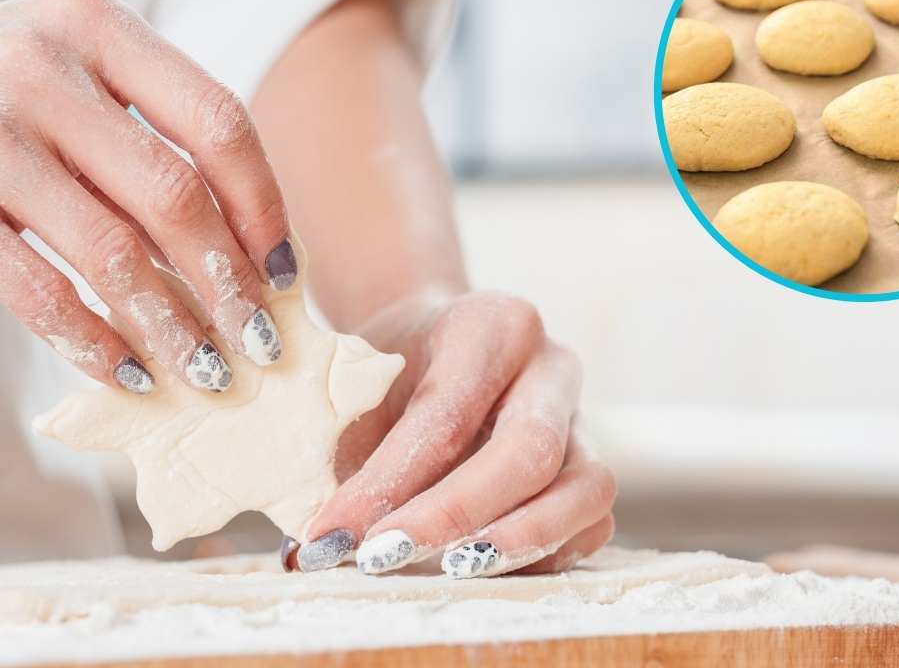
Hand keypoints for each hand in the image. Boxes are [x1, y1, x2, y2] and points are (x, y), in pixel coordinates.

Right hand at [0, 0, 297, 394]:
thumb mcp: (72, 74)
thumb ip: (151, 134)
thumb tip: (249, 254)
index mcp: (95, 26)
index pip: (216, 120)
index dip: (264, 205)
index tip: (285, 270)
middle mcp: (38, 68)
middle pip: (175, 194)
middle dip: (231, 283)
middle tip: (260, 340)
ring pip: (113, 254)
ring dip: (173, 327)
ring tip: (208, 370)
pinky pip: (40, 292)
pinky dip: (95, 342)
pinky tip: (130, 372)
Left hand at [287, 291, 616, 577]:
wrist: (436, 343)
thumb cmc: (389, 368)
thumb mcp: (356, 386)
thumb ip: (335, 451)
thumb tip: (306, 548)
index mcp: (492, 325)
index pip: (447, 413)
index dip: (389, 481)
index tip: (331, 535)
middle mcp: (552, 366)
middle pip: (529, 450)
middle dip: (455, 515)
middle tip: (384, 558)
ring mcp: (584, 419)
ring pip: (586, 489)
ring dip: (519, 542)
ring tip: (449, 573)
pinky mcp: (590, 467)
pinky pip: (592, 523)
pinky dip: (544, 555)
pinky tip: (480, 569)